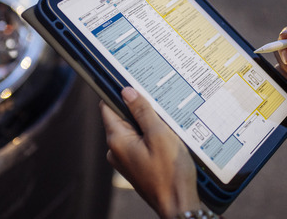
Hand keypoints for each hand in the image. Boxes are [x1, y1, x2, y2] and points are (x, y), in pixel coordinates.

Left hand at [100, 87, 200, 218]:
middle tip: (158, 102)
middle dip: (138, 108)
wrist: (178, 205)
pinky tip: (167, 137)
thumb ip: (142, 111)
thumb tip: (127, 91)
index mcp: (117, 140)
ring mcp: (125, 160)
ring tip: (166, 121)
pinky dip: (151, 137)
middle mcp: (116, 150)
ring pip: (133, 130)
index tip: (131, 81)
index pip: (107, 107)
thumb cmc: (170, 173)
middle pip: (122, 117)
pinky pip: (140, 143)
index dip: (117, 92)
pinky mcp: (137, 166)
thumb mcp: (159, 134)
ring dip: (147, 123)